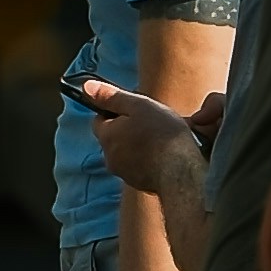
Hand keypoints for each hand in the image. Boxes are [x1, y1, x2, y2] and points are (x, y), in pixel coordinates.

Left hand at [66, 74, 207, 205]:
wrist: (182, 174)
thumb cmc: (163, 136)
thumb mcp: (139, 105)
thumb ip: (112, 96)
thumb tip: (87, 87)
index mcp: (107, 136)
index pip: (99, 119)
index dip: (115, 111)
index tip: (133, 109)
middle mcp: (110, 157)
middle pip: (114, 136)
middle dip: (128, 128)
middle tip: (151, 122)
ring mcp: (124, 173)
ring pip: (127, 152)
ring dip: (139, 144)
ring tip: (161, 139)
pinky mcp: (139, 183)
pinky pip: (140, 167)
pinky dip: (148, 160)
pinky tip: (165, 155)